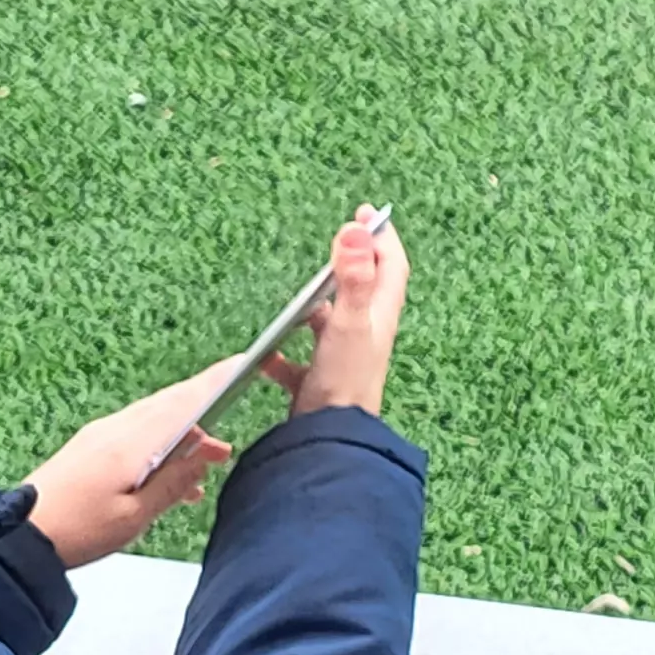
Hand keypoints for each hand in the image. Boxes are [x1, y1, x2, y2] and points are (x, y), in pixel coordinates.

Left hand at [21, 349, 252, 566]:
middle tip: (231, 431)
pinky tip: (171, 477)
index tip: (247, 363)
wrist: (16, 534)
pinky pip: (138, 435)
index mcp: (133, 442)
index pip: (186, 400)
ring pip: (156, 420)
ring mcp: (101, 435)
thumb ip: (176, 481)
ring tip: (208, 462)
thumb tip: (208, 451)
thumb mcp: (136, 515)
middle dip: (209, 409)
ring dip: (186, 434)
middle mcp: (117, 429)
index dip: (219, 380)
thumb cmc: (75, 529)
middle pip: (172, 404)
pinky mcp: (91, 447)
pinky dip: (163, 445)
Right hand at [265, 208, 406, 419]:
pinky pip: (299, 362)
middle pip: (365, 290)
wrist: (330, 440)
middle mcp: (366, 336)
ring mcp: (343, 359)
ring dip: (318, 305)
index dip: (381, 238)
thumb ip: (354, 278)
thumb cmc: (344, 382)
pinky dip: (283, 355)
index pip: (390, 267)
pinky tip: (264, 356)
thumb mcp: (349, 323)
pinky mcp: (320, 383)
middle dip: (354, 262)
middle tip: (339, 239)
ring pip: (332, 323)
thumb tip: (356, 230)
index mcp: (379, 317)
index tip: (367, 213)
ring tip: (299, 292)